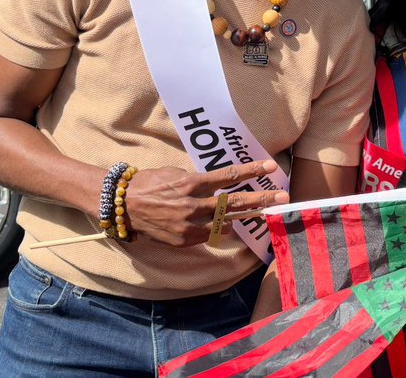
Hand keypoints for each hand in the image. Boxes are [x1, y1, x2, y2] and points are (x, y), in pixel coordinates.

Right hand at [124, 160, 288, 246]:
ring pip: (226, 221)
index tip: (270, 166)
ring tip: (261, 211)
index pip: (228, 176)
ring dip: (243, 216)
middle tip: (282, 197)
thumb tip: (215, 184)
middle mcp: (193, 204)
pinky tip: (227, 224)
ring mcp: (189, 224)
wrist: (123, 206)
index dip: (251, 171)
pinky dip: (218, 228)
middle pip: (234, 202)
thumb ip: (196, 180)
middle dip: (261, 199)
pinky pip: (209, 234)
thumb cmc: (148, 183)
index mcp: (191, 182)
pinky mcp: (184, 239)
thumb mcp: (173, 173)